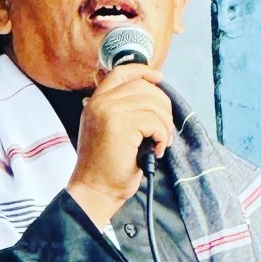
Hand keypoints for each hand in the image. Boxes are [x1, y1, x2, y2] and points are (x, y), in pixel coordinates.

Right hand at [66, 62, 173, 226]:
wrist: (95, 189)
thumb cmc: (106, 167)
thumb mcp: (109, 130)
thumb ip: (122, 111)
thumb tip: (153, 99)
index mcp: (97, 101)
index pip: (122, 72)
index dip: (144, 71)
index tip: (159, 78)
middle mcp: (101, 102)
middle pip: (145, 88)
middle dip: (163, 107)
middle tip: (165, 130)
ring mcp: (110, 111)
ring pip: (154, 105)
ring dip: (165, 125)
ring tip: (161, 142)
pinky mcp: (122, 125)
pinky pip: (155, 122)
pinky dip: (162, 137)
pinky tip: (156, 150)